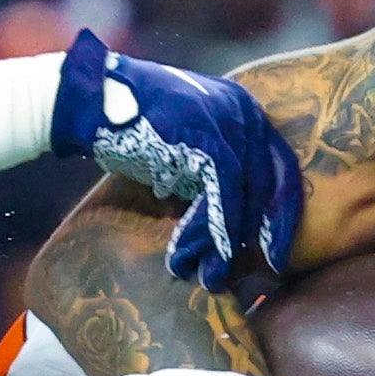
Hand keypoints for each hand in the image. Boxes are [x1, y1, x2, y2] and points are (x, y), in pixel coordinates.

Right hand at [50, 31, 303, 291]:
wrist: (94, 99)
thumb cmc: (132, 124)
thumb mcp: (184, 145)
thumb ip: (208, 172)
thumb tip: (220, 221)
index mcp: (244, 110)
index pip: (279, 166)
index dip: (280, 211)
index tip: (276, 248)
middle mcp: (245, 112)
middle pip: (272, 182)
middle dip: (266, 231)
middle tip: (266, 269)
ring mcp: (228, 122)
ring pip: (245, 194)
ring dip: (227, 241)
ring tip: (212, 276)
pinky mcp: (207, 138)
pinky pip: (221, 194)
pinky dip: (212, 229)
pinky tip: (198, 254)